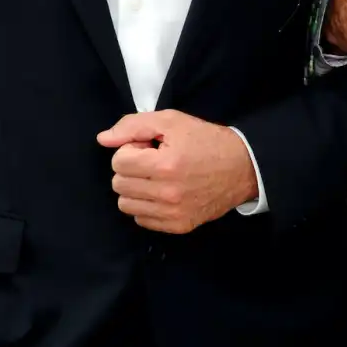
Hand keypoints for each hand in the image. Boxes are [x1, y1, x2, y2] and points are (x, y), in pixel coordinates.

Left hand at [98, 110, 257, 233]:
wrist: (242, 167)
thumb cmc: (206, 141)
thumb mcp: (172, 121)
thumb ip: (133, 126)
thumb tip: (103, 139)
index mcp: (165, 164)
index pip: (118, 162)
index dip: (131, 149)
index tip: (149, 147)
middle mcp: (167, 193)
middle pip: (119, 184)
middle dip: (131, 169)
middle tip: (154, 161)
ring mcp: (173, 213)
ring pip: (126, 204)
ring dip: (136, 188)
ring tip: (157, 178)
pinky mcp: (179, 226)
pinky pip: (141, 219)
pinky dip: (146, 205)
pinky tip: (163, 193)